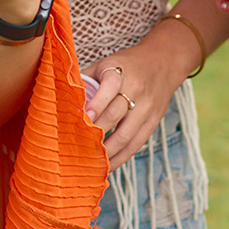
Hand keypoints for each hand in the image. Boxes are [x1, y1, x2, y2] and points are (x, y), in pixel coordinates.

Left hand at [83, 40, 185, 169]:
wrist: (163, 62)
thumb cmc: (127, 64)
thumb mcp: (106, 63)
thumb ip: (87, 79)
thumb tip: (64, 101)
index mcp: (121, 71)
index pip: (110, 85)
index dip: (97, 102)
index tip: (84, 117)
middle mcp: (136, 89)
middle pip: (116, 114)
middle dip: (96, 133)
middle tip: (77, 146)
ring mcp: (147, 107)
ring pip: (127, 135)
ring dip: (107, 152)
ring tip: (90, 163)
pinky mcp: (154, 121)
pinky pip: (137, 144)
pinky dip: (121, 157)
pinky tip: (108, 165)